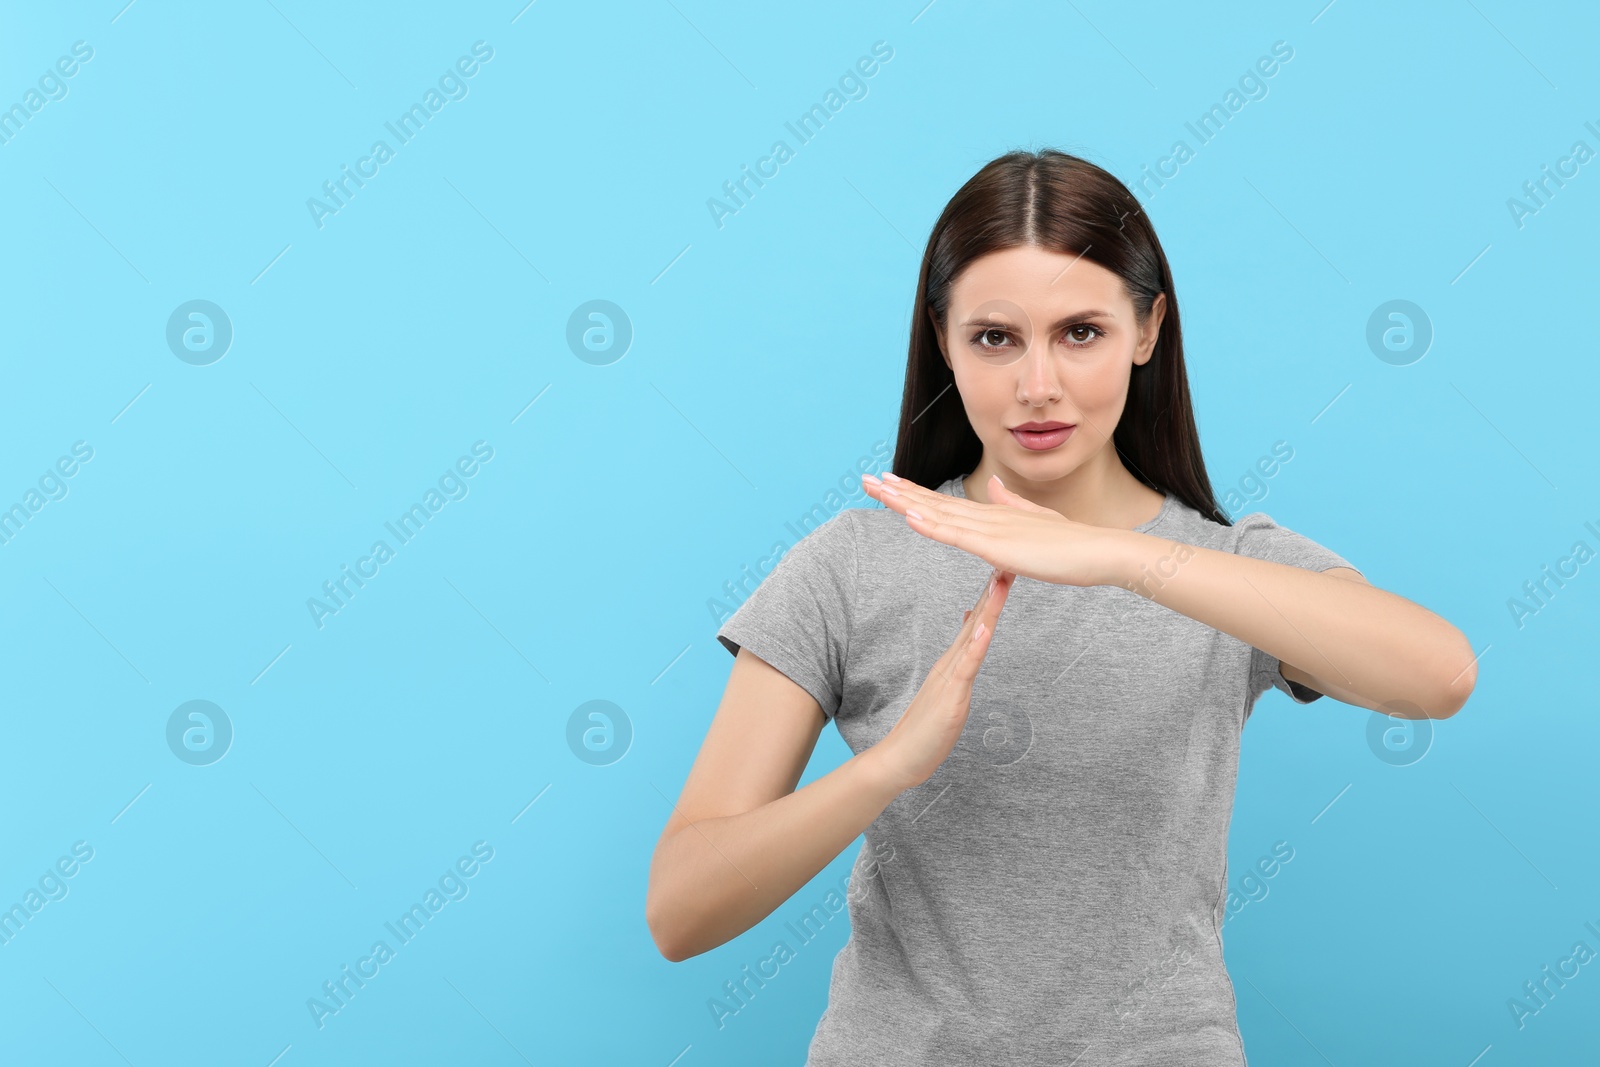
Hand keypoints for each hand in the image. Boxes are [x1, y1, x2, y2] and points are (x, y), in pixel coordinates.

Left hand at [862, 471, 1130, 587]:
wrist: (1098, 551)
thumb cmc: (1070, 543)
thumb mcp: (1034, 520)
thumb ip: (1010, 503)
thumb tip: (991, 485)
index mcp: (992, 514)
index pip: (943, 502)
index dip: (913, 492)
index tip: (887, 482)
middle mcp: (986, 516)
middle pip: (933, 502)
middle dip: (897, 492)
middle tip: (865, 480)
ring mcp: (991, 529)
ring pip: (939, 514)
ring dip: (905, 502)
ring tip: (877, 490)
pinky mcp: (999, 546)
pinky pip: (958, 535)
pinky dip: (932, 525)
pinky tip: (911, 518)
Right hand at [866, 565, 1014, 792]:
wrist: (899, 758)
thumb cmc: (925, 730)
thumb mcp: (948, 691)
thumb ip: (960, 663)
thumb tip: (973, 632)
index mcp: (953, 663)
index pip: (976, 623)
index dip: (991, 596)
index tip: (1005, 568)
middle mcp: (951, 663)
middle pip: (976, 620)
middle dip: (994, 591)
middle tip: (1009, 558)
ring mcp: (950, 678)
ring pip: (973, 636)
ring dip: (988, 607)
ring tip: (1001, 580)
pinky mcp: (950, 696)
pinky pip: (965, 667)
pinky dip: (976, 645)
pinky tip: (984, 626)